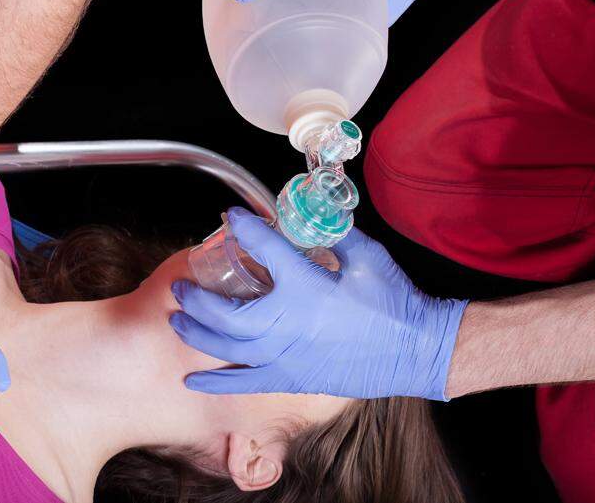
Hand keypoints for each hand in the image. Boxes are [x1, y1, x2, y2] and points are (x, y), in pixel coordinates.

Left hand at [170, 208, 466, 399]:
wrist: (417, 349)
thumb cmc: (395, 301)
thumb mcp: (367, 255)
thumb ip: (335, 232)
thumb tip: (315, 212)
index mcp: (306, 287)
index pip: (262, 249)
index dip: (243, 228)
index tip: (230, 217)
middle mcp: (288, 324)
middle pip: (226, 311)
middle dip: (197, 297)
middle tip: (182, 285)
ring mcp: (287, 355)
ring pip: (227, 346)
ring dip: (197, 332)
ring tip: (177, 320)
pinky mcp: (292, 377)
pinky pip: (245, 382)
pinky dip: (215, 381)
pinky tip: (191, 380)